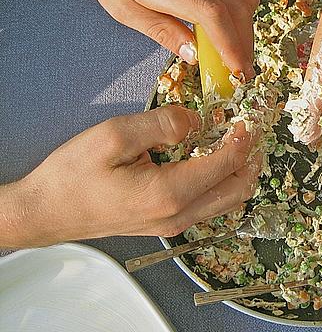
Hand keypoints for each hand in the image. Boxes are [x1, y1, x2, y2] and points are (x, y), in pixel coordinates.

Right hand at [1, 106, 259, 247]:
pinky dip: (221, 185)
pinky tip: (211, 163)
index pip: (225, 165)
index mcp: (169, 193)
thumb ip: (162, 124)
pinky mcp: (166, 224)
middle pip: (236, 191)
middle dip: (250, 160)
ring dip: (239, 174)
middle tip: (250, 133)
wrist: (47, 212)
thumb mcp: (114, 136)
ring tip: (236, 145)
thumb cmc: (73, 175)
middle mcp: (178, 216)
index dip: (241, 140)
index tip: (244, 119)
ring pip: (226, 203)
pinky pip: (209, 207)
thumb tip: (196, 120)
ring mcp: (173, 225)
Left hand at [69, 0, 257, 76]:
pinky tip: (233, 32)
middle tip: (241, 72)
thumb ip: (161, 32)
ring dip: (246, 31)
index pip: (209, 12)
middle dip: (243, 44)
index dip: (228, 42)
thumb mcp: (124, 9)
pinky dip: (242, 16)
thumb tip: (193, 55)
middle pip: (234, 7)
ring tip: (239, 56)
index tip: (235, 68)